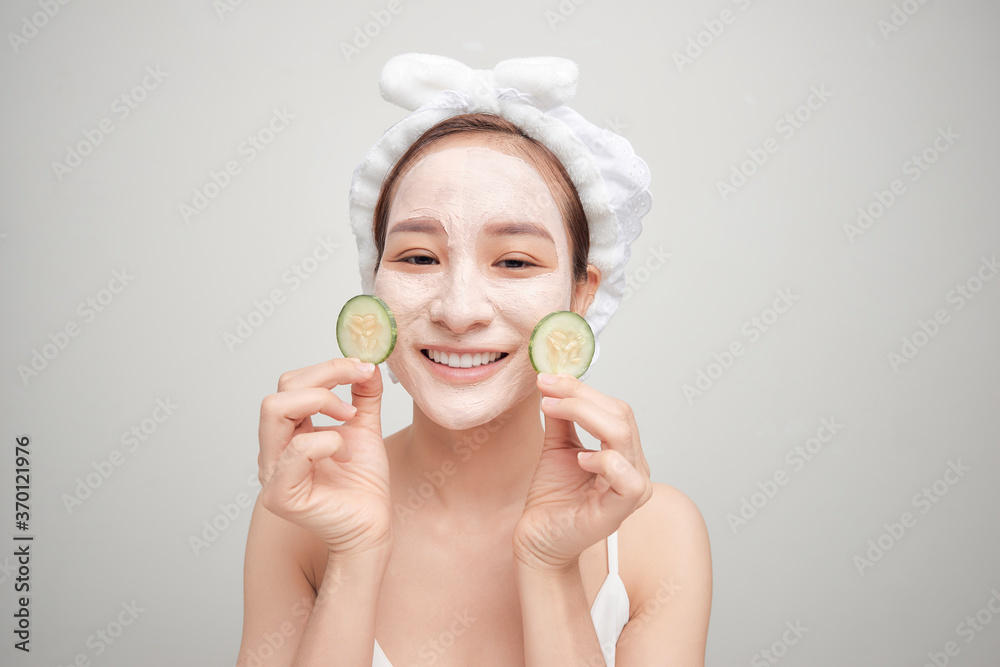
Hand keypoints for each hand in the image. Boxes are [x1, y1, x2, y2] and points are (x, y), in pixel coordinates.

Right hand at [257, 358, 391, 556]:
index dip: (328, 367)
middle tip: (358, 385)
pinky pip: (299, 449)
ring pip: (275, 409)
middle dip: (324, 377)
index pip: (291, 384)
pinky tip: (346, 455)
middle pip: (279, 390)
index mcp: (288, 432)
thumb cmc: (363, 484)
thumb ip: (362, 396)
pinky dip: (329, 440)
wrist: (372, 526)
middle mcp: (273, 450)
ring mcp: (272, 472)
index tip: (362, 367)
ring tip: (350, 420)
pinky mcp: (281, 494)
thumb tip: (367, 363)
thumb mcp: (365, 428)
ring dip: (322, 402)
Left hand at [513, 372, 652, 570]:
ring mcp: (632, 488)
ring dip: (584, 415)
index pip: (614, 408)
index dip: (582, 389)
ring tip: (552, 411)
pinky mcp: (621, 509)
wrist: (539, 537)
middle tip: (546, 389)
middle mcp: (634, 466)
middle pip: (620, 415)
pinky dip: (603, 461)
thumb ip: (562, 416)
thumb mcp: (556, 446)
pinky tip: (579, 459)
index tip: (548, 379)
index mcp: (624, 450)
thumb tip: (555, 381)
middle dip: (580, 396)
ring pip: (622, 436)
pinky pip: (626, 478)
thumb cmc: (553, 497)